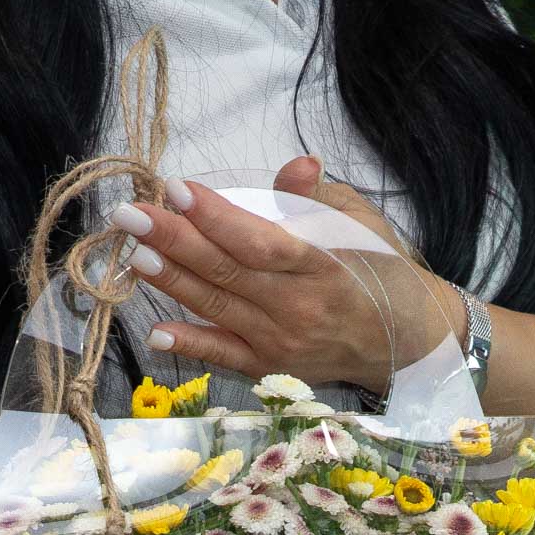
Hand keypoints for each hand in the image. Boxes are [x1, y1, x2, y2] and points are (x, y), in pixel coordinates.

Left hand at [110, 156, 463, 395]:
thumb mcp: (362, 225)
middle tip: (130, 213)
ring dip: (172, 281)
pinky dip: (191, 344)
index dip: (215, 216)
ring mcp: (280, 343)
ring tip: (135, 253)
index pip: (258, 241)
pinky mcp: (269, 368)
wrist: (404, 343)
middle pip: (227, 272)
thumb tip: (296, 166)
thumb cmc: (379, 273)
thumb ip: (319, 197)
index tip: (176, 187)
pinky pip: (223, 356)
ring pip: (217, 308)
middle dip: (174, 240)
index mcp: (321, 267)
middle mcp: (297, 309)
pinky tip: (156, 330)